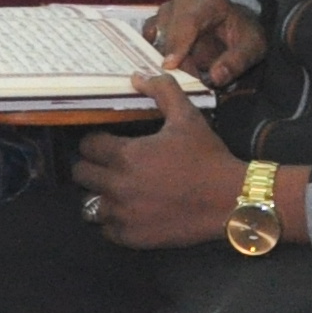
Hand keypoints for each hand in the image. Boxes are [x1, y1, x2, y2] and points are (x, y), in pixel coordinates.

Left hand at [72, 75, 255, 249]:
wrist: (230, 199)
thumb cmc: (207, 156)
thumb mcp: (188, 118)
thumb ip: (162, 92)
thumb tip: (138, 76)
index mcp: (126, 155)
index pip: (88, 146)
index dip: (96, 141)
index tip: (107, 142)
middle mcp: (117, 186)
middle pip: (81, 174)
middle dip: (92, 167)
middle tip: (110, 165)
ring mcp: (122, 214)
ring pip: (88, 205)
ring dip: (100, 195)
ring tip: (116, 191)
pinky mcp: (131, 236)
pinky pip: (107, 229)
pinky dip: (114, 221)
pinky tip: (130, 211)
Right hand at [145, 0, 267, 88]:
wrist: (238, 28)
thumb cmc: (244, 37)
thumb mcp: (252, 49)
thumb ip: (236, 62)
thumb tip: (216, 77)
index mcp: (214, 3)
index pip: (190, 20)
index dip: (178, 42)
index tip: (170, 65)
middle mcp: (190, 0)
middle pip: (170, 23)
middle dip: (173, 52)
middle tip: (182, 75)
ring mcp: (173, 7)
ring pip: (157, 27)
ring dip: (163, 51)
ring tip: (179, 69)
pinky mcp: (163, 17)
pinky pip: (149, 30)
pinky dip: (150, 46)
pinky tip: (157, 60)